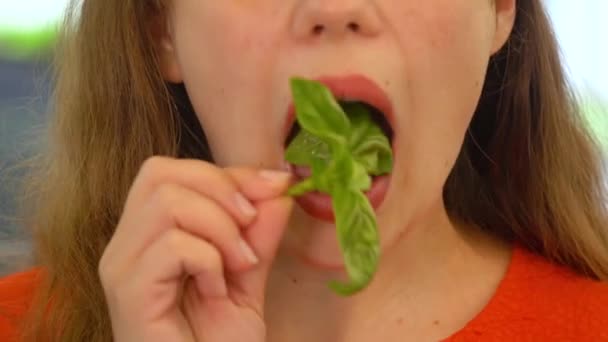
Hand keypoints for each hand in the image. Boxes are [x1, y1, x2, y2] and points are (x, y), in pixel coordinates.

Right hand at [98, 157, 292, 341]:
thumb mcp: (247, 275)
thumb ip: (258, 230)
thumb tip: (279, 184)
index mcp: (147, 234)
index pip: (173, 172)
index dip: (228, 173)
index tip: (277, 185)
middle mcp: (124, 244)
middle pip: (160, 172)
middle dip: (221, 188)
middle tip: (250, 228)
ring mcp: (121, 266)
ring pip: (168, 201)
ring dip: (220, 228)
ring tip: (237, 266)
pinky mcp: (127, 291)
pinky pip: (173, 244)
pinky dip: (209, 261)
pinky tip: (215, 291)